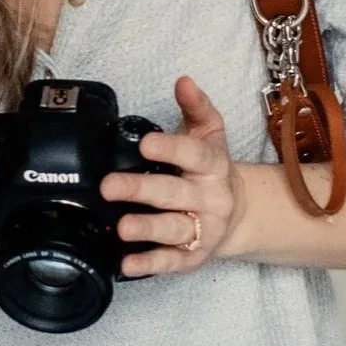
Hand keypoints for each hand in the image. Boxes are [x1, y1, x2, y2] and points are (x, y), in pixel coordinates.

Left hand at [99, 76, 244, 276]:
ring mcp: (202, 231)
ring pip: (173, 231)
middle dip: (141, 191)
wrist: (236, 212)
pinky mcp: (192, 258)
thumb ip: (195, 106)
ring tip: (121, 227)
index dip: (170, 149)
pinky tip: (126, 263)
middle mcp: (209, 200)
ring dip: (146, 229)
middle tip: (109, 186)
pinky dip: (149, 264)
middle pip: (174, 195)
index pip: (193, 155)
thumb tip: (183, 81)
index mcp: (212, 166)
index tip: (144, 143)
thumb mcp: (209, 132)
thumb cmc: (210, 167)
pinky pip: (170, 263)